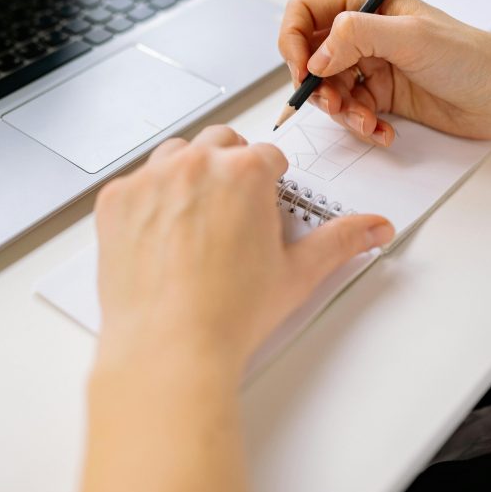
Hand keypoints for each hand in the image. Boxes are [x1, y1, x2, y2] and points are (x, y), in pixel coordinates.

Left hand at [93, 125, 393, 379]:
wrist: (168, 348)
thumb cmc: (229, 314)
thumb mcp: (297, 273)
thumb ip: (340, 240)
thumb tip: (374, 227)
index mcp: (244, 172)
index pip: (267, 156)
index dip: (271, 182)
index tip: (264, 205)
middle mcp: (194, 164)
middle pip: (220, 143)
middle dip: (231, 167)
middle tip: (233, 210)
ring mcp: (150, 179)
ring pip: (174, 155)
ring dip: (188, 174)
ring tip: (196, 220)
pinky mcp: (116, 200)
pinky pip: (135, 184)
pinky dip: (147, 202)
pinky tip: (160, 238)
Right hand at [279, 0, 490, 145]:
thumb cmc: (471, 57)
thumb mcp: (410, 37)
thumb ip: (356, 36)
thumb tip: (315, 57)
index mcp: (368, 3)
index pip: (305, 12)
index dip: (293, 40)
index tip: (303, 69)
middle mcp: (364, 33)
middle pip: (309, 57)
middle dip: (317, 86)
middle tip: (335, 104)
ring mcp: (371, 66)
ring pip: (328, 90)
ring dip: (341, 112)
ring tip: (367, 122)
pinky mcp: (381, 96)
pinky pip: (351, 113)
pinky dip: (361, 126)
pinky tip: (383, 131)